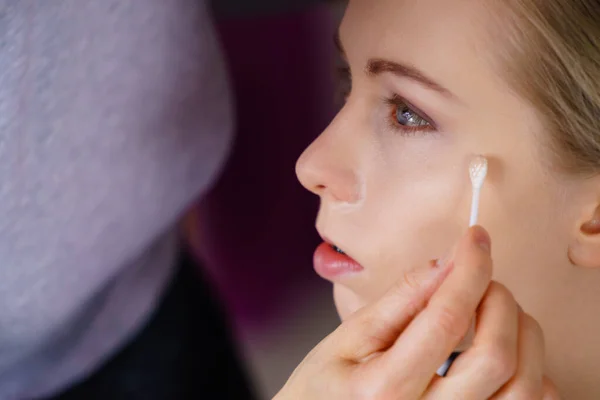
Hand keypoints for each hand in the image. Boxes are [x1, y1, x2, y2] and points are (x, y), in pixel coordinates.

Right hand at [275, 226, 560, 399]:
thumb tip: (445, 263)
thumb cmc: (325, 388)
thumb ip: (400, 301)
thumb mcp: (348, 338)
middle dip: (500, 300)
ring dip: (524, 335)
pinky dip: (533, 374)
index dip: (468, 270)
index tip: (475, 239)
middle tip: (482, 278)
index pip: (445, 319)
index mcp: (385, 390)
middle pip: (495, 356)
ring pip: (525, 388)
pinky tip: (503, 352)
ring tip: (497, 311)